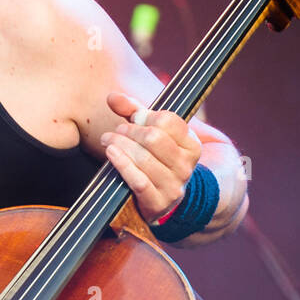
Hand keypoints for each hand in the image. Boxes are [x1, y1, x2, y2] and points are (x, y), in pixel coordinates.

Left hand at [99, 91, 202, 223]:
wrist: (162, 199)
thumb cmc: (155, 160)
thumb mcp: (151, 133)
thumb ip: (134, 111)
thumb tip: (112, 96)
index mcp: (192, 145)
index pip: (169, 121)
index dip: (146, 116)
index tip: (133, 119)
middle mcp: (186, 166)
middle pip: (154, 138)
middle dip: (130, 131)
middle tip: (117, 132)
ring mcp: (174, 186)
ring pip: (144, 158)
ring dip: (120, 146)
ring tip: (108, 141)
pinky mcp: (158, 202)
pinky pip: (138, 181)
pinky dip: (122, 165)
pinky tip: (111, 154)